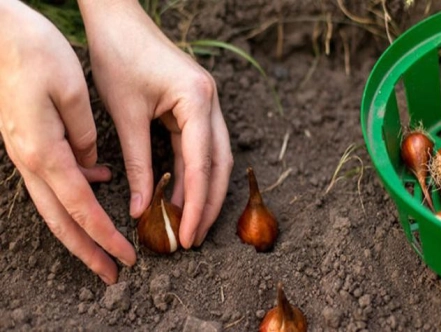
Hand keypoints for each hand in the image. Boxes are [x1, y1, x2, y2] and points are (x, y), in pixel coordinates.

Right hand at [0, 0, 135, 283]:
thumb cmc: (31, 52)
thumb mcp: (69, 91)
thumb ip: (84, 136)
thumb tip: (93, 166)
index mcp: (44, 151)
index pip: (81, 207)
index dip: (104, 236)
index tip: (126, 256)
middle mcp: (30, 160)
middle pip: (62, 220)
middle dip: (88, 251)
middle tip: (112, 273)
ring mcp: (24, 153)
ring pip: (54, 206)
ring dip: (79, 231)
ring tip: (103, 249)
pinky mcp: (26, 143)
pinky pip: (52, 180)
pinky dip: (73, 197)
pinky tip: (94, 189)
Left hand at [78, 0, 232, 247]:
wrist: (118, 19)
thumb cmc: (119, 56)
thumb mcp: (126, 115)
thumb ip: (139, 164)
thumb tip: (142, 208)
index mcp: (198, 100)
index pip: (203, 163)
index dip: (197, 203)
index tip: (189, 234)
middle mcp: (211, 102)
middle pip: (220, 163)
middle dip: (209, 202)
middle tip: (195, 237)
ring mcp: (207, 104)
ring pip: (214, 157)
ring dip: (203, 190)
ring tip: (190, 222)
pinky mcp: (195, 106)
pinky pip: (199, 146)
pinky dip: (192, 173)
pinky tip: (183, 194)